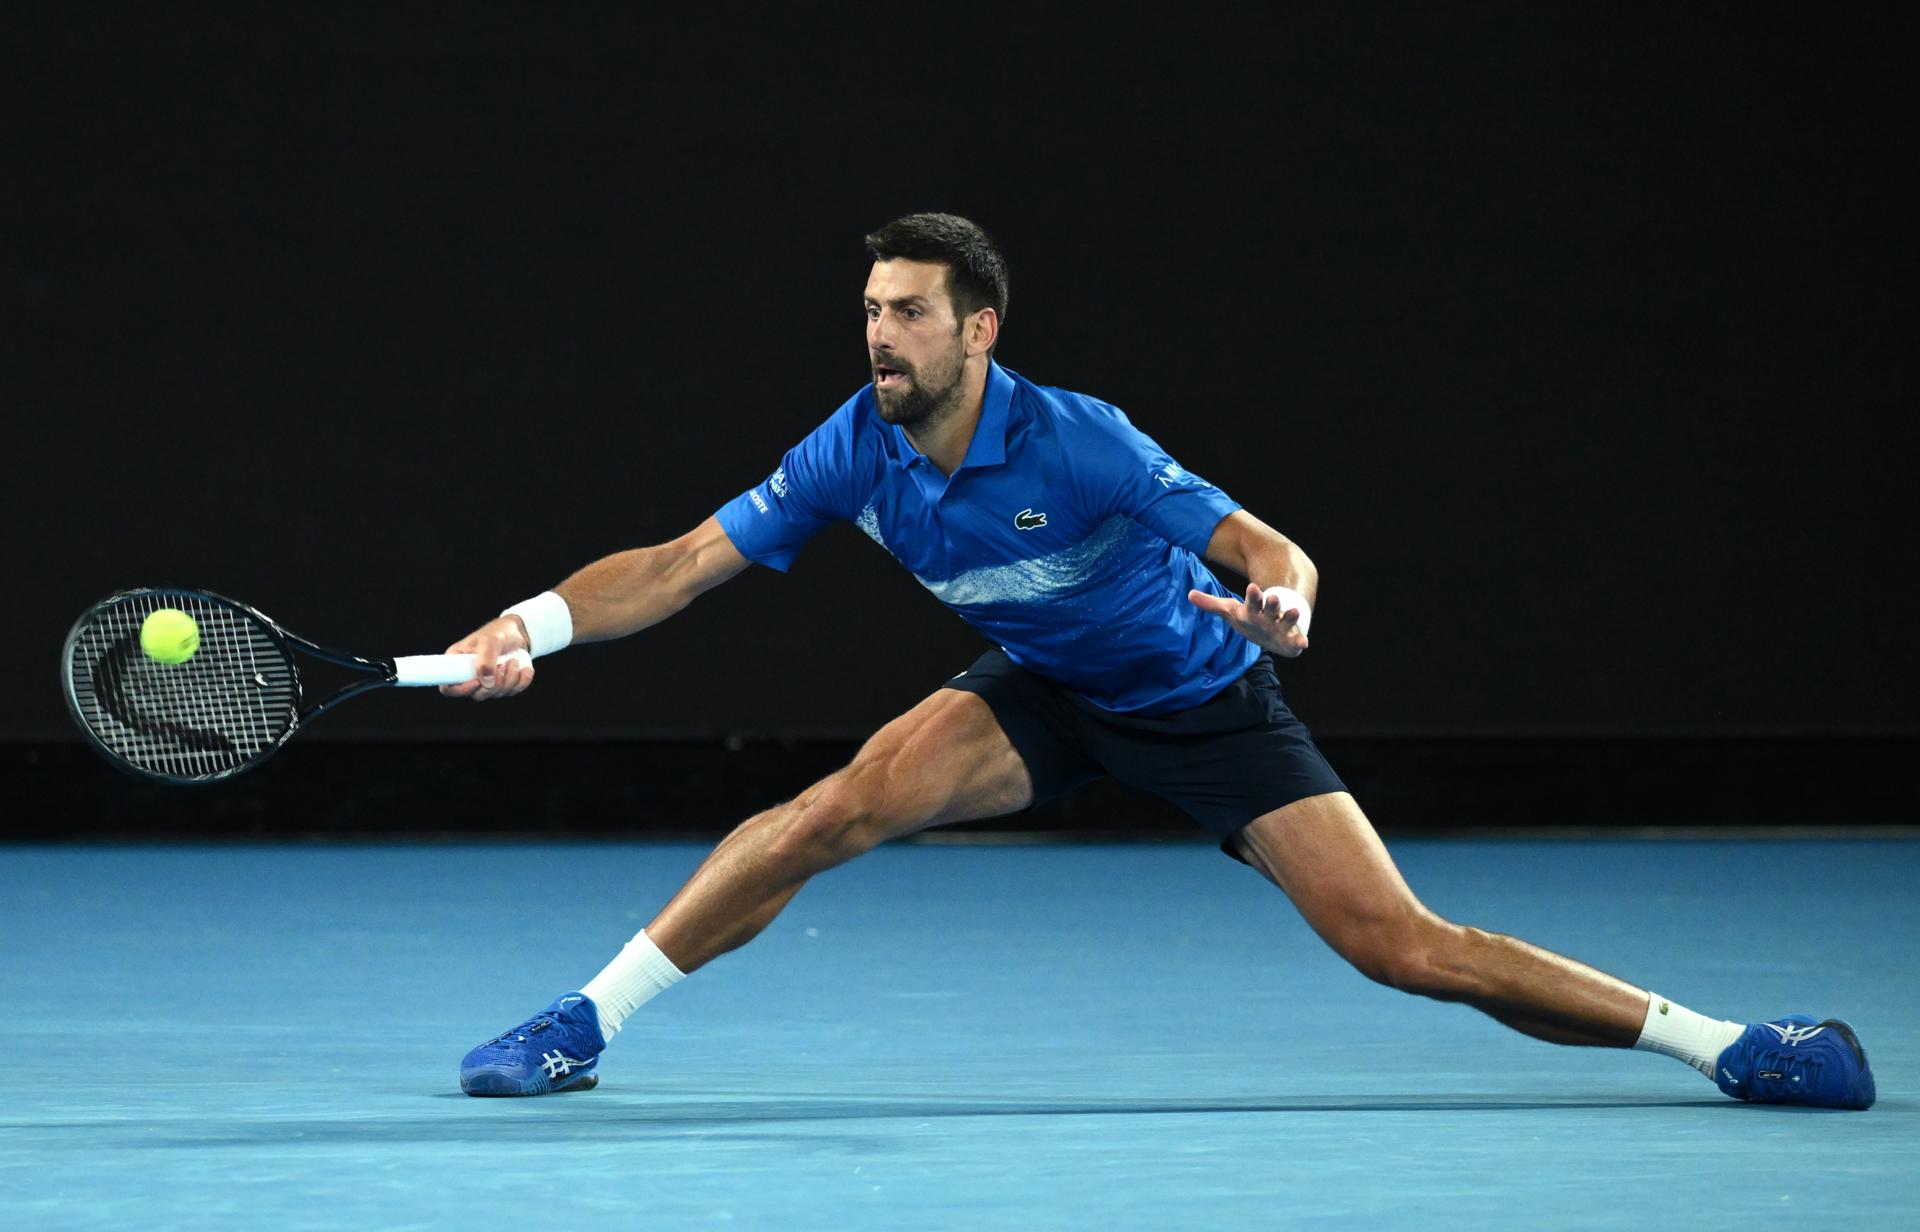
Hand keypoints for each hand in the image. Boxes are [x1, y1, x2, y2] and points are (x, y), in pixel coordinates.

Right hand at [438, 615, 534, 699]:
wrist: (518, 633)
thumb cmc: (499, 632)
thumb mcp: (490, 641)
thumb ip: (486, 660)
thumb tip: (486, 683)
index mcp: (456, 663)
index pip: (448, 687)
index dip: (461, 690)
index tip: (477, 681)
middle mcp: (469, 675)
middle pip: (477, 695)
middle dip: (494, 683)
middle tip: (503, 664)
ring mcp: (486, 682)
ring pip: (495, 694)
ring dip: (509, 680)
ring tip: (514, 661)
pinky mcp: (502, 685)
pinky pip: (512, 692)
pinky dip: (521, 682)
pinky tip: (524, 669)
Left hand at [1186, 582, 1309, 658]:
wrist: (1271, 631)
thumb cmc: (1249, 619)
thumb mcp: (1230, 611)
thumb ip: (1211, 604)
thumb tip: (1189, 594)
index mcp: (1255, 608)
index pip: (1253, 600)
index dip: (1253, 595)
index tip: (1252, 587)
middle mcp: (1270, 615)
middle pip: (1272, 608)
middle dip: (1273, 603)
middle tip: (1273, 597)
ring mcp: (1281, 626)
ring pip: (1287, 620)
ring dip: (1290, 617)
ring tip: (1295, 612)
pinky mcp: (1291, 639)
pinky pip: (1296, 641)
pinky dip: (1301, 642)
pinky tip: (1304, 644)